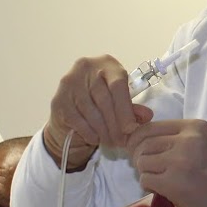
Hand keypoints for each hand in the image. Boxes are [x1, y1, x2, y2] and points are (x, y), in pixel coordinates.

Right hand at [42, 55, 154, 170]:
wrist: (70, 113)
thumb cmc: (100, 104)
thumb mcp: (119, 103)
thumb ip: (132, 108)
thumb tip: (147, 116)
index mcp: (106, 64)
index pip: (118, 85)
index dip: (125, 109)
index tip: (131, 129)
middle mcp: (86, 67)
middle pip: (104, 99)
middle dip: (115, 124)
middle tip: (122, 141)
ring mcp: (69, 82)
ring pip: (91, 112)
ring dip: (103, 131)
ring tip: (111, 142)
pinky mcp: (58, 100)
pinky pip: (77, 120)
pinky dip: (89, 132)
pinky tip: (95, 139)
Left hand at [127, 119, 206, 206]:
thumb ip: (182, 139)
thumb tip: (145, 141)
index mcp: (195, 127)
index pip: (151, 127)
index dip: (139, 140)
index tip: (140, 151)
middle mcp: (187, 139)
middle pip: (143, 143)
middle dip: (140, 157)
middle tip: (149, 170)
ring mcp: (179, 160)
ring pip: (142, 161)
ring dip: (145, 172)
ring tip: (158, 181)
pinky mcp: (173, 183)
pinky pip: (145, 179)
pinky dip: (148, 186)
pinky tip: (161, 191)